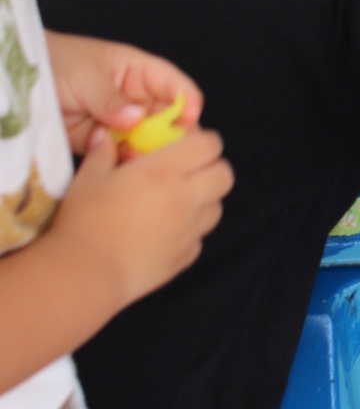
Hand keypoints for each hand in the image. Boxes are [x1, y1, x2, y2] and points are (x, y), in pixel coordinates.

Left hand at [46, 32, 201, 154]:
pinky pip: (125, 157)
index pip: (176, 87)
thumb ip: (111, 99)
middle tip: (166, 150)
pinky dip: (127, 164)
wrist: (19, 83)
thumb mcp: (85, 76)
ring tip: (136, 158)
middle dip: (172, 136)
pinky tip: (122, 166)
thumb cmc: (55, 63)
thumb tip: (136, 118)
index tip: (189, 120)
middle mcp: (137, 100)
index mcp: (140, 73)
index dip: (188, 102)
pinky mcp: (105, 144)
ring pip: (150, 143)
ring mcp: (122, 124)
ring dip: (149, 154)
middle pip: (170, 121)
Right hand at [51, 126, 232, 307]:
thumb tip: (105, 136)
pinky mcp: (184, 257)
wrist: (87, 273)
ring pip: (217, 208)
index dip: (204, 140)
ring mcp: (189, 230)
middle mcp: (185, 199)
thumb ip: (102, 152)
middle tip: (189, 170)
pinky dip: (190, 231)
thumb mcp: (88, 178)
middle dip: (212, 168)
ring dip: (204, 200)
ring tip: (175, 202)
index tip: (188, 142)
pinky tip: (165, 231)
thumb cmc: (85, 221)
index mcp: (164, 171)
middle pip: (225, 175)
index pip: (209, 145)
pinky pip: (199, 238)